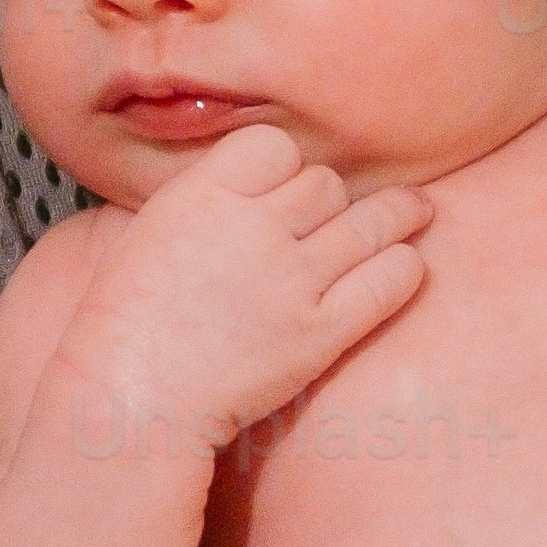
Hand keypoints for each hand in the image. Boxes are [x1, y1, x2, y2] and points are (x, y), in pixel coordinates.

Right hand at [64, 121, 430, 459]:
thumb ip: (206, 197)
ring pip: (369, 222)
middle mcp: (253, 228)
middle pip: (324, 184)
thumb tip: (255, 179)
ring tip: (416, 211)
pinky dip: (403, 268)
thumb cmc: (129, 321)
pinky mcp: (319, 333)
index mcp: (203, 196)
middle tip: (334, 216)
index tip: (282, 187)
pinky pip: (386, 281)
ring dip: (398, 214)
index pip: (274, 146)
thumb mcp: (150, 230)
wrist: (134, 399)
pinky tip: (404, 265)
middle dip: (329, 200)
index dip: (283, 166)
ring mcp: (291, 281)